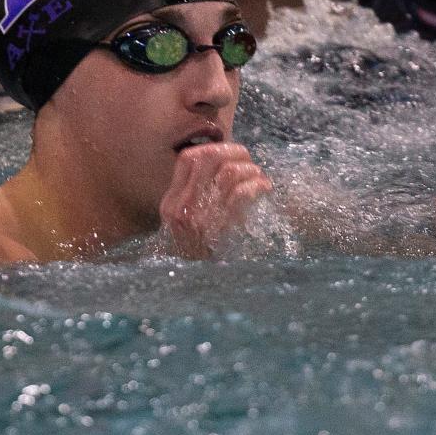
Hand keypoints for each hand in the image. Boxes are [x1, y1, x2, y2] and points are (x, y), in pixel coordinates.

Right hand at [159, 143, 272, 258]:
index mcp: (171, 202)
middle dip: (234, 152)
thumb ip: (196, 196)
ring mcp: (201, 217)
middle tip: (248, 161)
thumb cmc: (199, 253)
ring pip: (229, 172)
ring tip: (258, 177)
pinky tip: (264, 189)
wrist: (196, 286)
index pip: (187, 159)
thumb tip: (224, 164)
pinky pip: (241, 193)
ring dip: (250, 169)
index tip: (230, 154)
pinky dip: (257, 185)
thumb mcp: (186, 223)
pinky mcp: (221, 228)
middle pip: (208, 157)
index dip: (213, 148)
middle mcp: (182, 207)